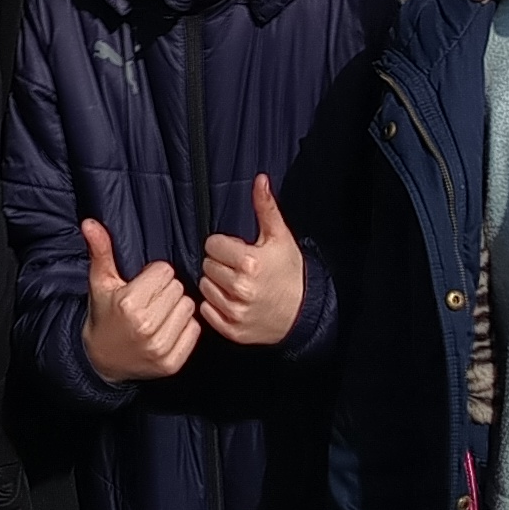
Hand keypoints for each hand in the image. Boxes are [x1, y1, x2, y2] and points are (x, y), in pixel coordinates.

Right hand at [80, 218, 198, 381]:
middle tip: (150, 301)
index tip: (142, 285)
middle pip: (179, 287)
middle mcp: (146, 326)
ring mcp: (160, 347)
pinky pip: (195, 329)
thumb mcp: (100, 283)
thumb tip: (90, 222)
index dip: (153, 275)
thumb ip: (100, 251)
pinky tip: (167, 329)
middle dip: (166, 291)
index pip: (165, 271)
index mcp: (129, 304)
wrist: (102, 361)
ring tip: (159, 314)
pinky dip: (185, 328)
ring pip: (189, 307)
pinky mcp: (172, 363)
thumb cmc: (104, 316)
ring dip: (177, 308)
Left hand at [196, 177, 304, 346]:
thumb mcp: (279, 236)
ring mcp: (235, 312)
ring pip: (204, 288)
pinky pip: (206, 311)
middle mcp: (240, 288)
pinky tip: (232, 300)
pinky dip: (215, 306)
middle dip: (220, 264)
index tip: (236, 250)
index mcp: (249, 262)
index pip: (211, 245)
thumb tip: (259, 179)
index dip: (223, 245)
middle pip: (207, 266)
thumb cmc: (290, 271)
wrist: (304, 311)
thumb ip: (265, 207)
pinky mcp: (232, 330)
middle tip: (238, 267)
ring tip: (236, 284)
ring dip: (216, 285)